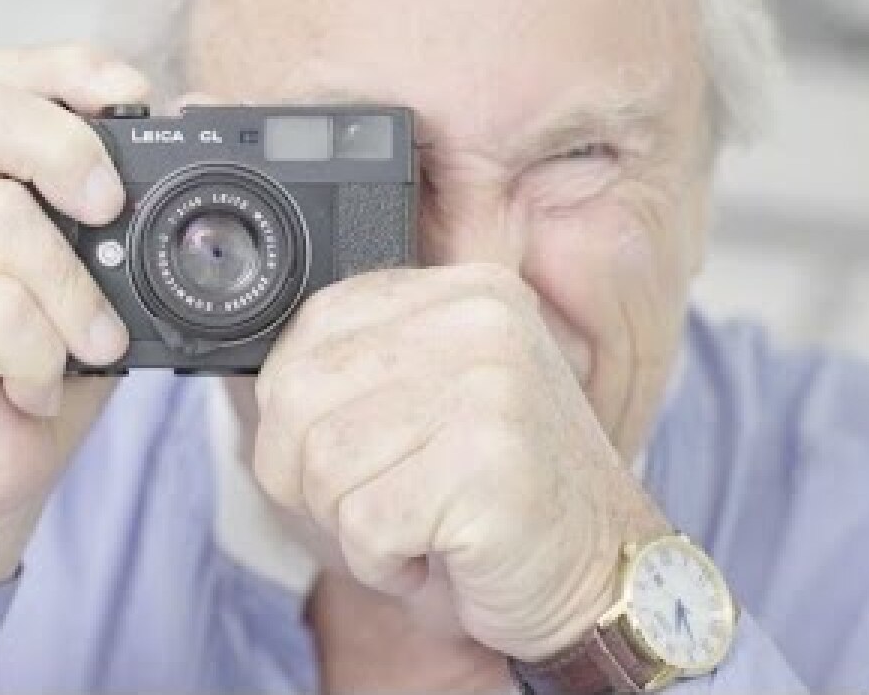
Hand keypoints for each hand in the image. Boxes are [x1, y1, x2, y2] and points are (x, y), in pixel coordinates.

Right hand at [0, 43, 148, 590]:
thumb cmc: (36, 385)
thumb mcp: (98, 293)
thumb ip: (123, 227)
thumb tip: (193, 150)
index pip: (6, 81)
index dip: (67, 70)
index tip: (133, 95)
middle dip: (63, 144)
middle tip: (109, 205)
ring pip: (1, 219)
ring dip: (72, 293)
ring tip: (94, 346)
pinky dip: (37, 354)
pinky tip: (35, 387)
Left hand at [253, 264, 669, 660]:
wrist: (603, 577)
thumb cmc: (499, 498)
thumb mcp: (432, 400)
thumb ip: (361, 366)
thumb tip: (265, 378)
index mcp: (462, 292)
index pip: (310, 326)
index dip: (295, 412)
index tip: (347, 452)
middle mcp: (479, 323)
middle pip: (295, 398)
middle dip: (309, 477)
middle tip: (375, 505)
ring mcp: (489, 389)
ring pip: (322, 466)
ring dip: (353, 526)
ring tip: (421, 526)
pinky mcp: (489, 465)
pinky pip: (366, 525)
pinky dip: (385, 565)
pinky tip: (441, 555)